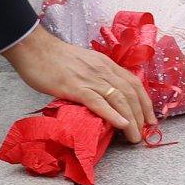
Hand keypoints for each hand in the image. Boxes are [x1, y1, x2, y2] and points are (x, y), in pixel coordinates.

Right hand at [1, 25, 156, 144]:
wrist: (34, 48)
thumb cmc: (54, 57)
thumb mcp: (84, 63)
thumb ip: (95, 77)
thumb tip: (104, 95)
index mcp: (106, 64)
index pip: (133, 83)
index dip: (145, 102)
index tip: (150, 119)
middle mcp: (103, 70)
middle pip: (130, 93)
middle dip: (141, 115)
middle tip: (144, 133)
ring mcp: (89, 78)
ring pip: (118, 99)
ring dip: (131, 120)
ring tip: (135, 136)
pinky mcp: (74, 87)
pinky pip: (98, 102)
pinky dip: (112, 114)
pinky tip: (122, 125)